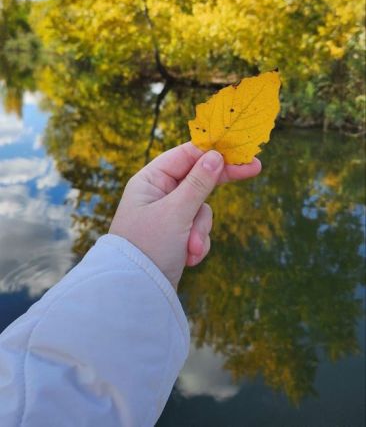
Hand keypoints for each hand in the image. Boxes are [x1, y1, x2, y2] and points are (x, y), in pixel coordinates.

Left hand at [109, 142, 260, 288]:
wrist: (136, 293)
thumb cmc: (149, 246)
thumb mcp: (176, 212)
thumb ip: (198, 183)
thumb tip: (216, 156)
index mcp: (150, 181)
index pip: (185, 155)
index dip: (213, 151)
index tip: (240, 150)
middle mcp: (157, 194)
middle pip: (197, 179)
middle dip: (217, 185)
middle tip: (255, 169)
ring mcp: (167, 215)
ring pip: (201, 209)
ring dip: (200, 230)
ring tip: (190, 248)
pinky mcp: (174, 236)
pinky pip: (197, 229)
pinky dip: (197, 243)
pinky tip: (188, 258)